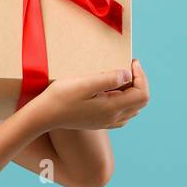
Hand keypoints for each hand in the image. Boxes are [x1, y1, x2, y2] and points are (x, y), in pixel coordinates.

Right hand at [28, 59, 150, 131]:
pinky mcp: (99, 123)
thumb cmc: (60, 97)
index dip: (141, 76)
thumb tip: (128, 75)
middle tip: (128, 68)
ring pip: (133, 109)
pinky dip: (125, 102)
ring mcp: (107, 122)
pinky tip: (113, 94)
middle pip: (141, 101)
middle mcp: (113, 117)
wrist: (44, 115)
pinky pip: (123, 115)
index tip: (131, 62)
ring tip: (121, 78)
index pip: (142, 94)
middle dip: (140, 83)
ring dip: (133, 92)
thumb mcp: (84, 83)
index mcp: (112, 107)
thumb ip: (109, 79)